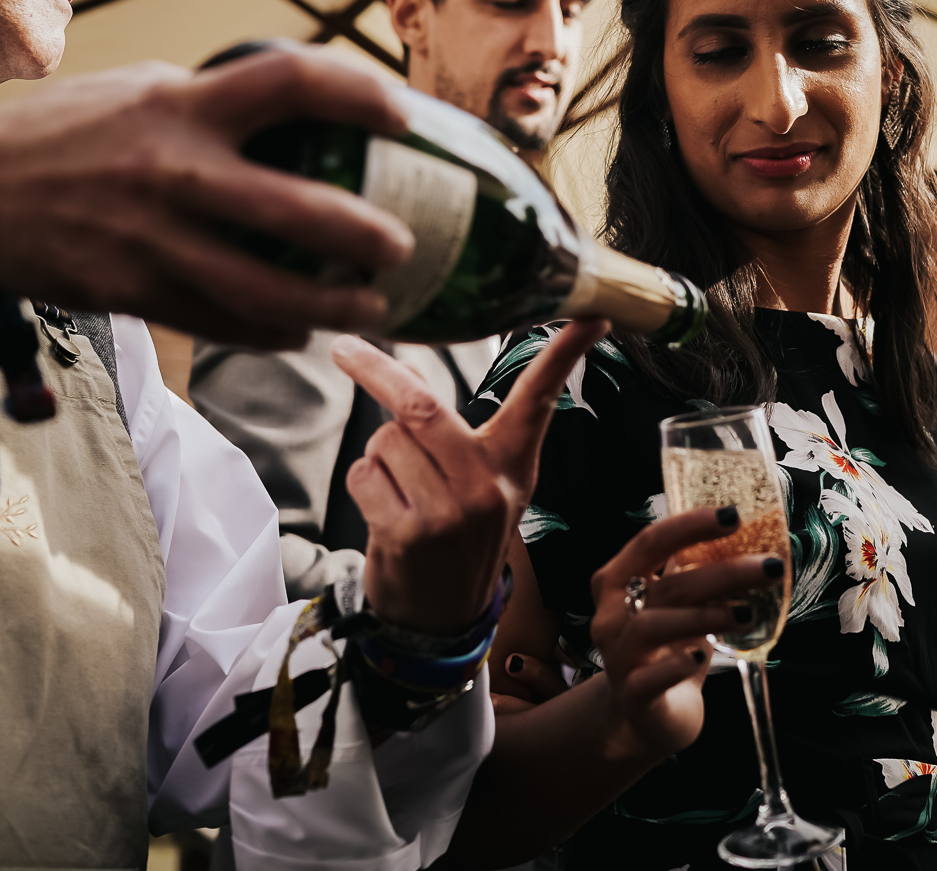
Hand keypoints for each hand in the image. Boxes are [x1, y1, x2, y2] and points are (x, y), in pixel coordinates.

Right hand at [0, 46, 414, 348]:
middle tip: (402, 244)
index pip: (292, 82)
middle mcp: (173, 171)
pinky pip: (222, 323)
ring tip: (371, 305)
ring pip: (269, 290)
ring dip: (333, 305)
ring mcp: (154, 240)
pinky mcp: (134, 292)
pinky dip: (271, 332)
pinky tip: (301, 331)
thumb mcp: (136, 89)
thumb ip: (210, 99)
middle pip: (302, 209)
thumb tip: (292, 108)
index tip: (401, 116)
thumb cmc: (58, 133)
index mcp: (179, 104)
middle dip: (367, 235)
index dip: (360, 96)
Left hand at [332, 319, 608, 634]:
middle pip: (423, 406)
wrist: (441, 619)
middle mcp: (487, 486)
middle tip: (345, 350)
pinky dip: (363, 484)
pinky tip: (386, 513)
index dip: (563, 356)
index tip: (591, 316)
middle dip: (375, 372)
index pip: (539, 400)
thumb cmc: (457, 538)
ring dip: (378, 454)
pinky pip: (364, 475)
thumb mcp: (479, 483)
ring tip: (400, 489)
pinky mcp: (408, 534)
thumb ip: (454, 430)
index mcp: (512, 465)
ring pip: (385, 440)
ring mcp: (448, 513)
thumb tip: (407, 370)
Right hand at [585, 505, 779, 758]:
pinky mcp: (632, 695)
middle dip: (721, 572)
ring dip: (704, 616)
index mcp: (618, 582)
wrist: (647, 715)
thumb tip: (746, 536)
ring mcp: (618, 656)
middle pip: (666, 585)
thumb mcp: (679, 606)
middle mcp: (612, 615)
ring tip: (746, 613)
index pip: (650, 542)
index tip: (732, 515)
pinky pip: (650, 678)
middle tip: (767, 566)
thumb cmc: (666, 649)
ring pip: (653, 626)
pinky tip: (704, 655)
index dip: (689, 525)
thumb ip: (697, 573)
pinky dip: (677, 665)